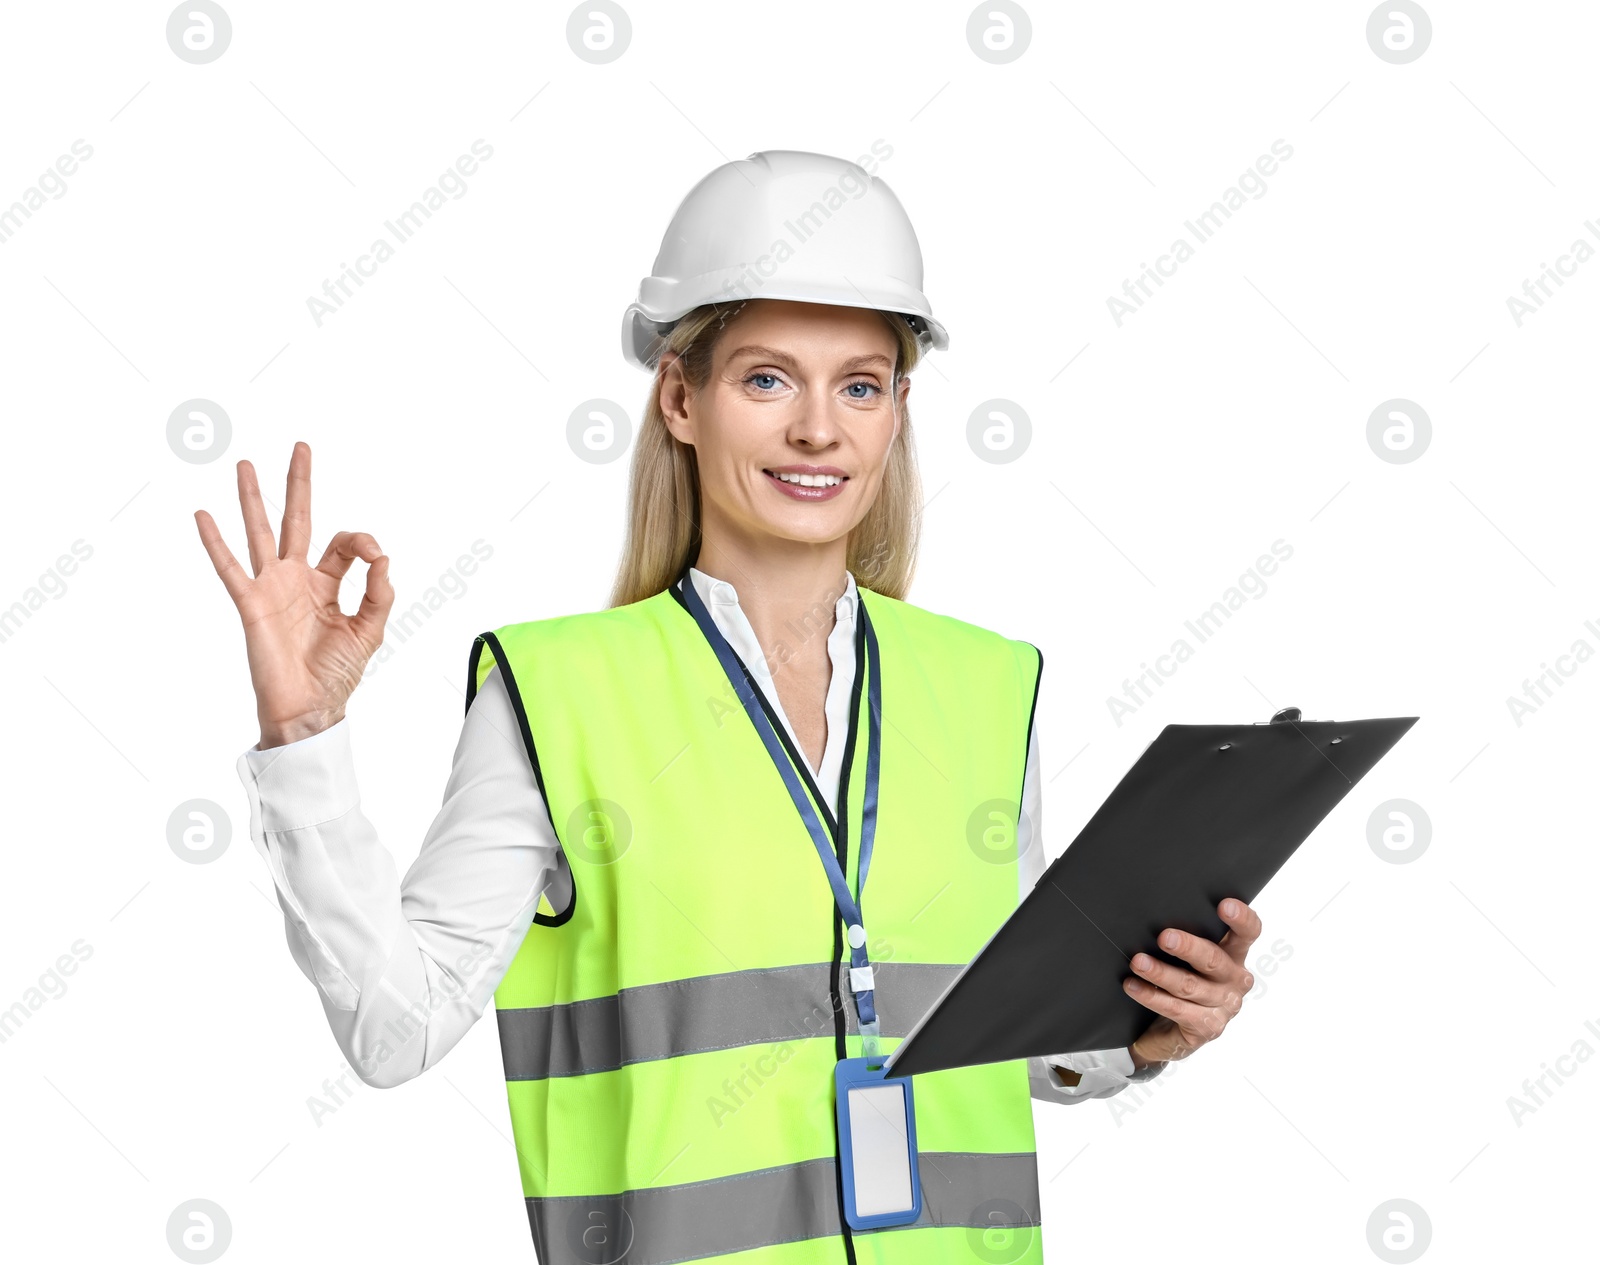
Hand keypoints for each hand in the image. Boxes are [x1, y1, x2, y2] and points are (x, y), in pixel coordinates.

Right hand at [194, 441, 394, 748]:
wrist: (309, 707)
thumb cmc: (336, 674)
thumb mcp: (370, 631)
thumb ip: (380, 593)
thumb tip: (384, 557)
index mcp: (328, 584)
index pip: (343, 544)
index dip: (362, 541)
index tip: (374, 554)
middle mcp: (297, 579)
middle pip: (298, 520)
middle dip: (299, 484)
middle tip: (300, 447)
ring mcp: (272, 587)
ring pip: (260, 533)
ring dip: (253, 498)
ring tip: (246, 464)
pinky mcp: (251, 603)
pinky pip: (229, 567)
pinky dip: (215, 542)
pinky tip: (202, 515)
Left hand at [1124, 898, 1261, 1069]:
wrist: (1169, 1031)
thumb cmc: (1179, 981)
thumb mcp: (1185, 958)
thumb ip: (1183, 938)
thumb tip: (1156, 913)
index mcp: (1235, 955)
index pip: (1248, 933)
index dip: (1241, 918)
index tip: (1224, 905)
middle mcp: (1235, 980)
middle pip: (1213, 959)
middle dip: (1188, 947)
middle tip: (1164, 937)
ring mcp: (1224, 1006)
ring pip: (1190, 985)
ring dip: (1161, 973)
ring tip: (1138, 962)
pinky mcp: (1207, 1028)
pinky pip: (1176, 1009)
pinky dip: (1151, 996)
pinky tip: (1133, 986)